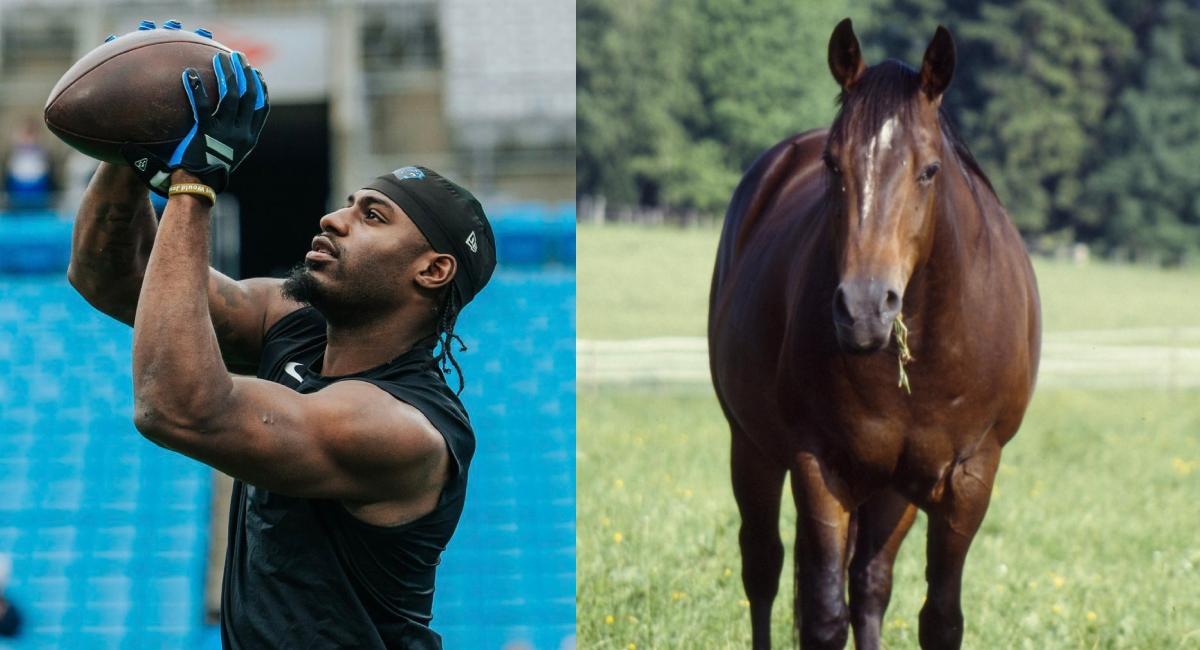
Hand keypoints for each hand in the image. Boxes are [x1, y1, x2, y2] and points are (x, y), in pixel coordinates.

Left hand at [121, 48, 268, 194]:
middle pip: (249, 96)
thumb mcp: (227, 157)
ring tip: (219, 58)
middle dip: (246, 73)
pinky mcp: (206, 133)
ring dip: (226, 73)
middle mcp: (242, 134)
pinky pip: (202, 105)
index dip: (261, 89)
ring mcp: (225, 133)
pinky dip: (196, 87)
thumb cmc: (206, 174)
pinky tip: (188, 73)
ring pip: (231, 95)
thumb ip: (227, 139)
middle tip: (238, 58)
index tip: (257, 74)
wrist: (196, 188)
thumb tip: (219, 121)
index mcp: (249, 140)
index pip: (262, 109)